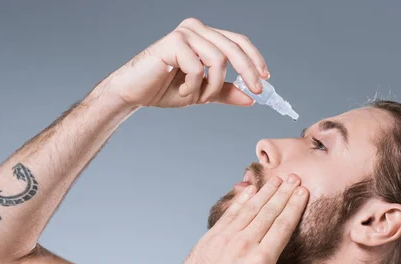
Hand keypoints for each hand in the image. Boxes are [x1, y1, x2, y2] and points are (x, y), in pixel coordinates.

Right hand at [104, 18, 269, 107]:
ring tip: (196, 97)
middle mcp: (196, 28)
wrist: (135, 93)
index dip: (254, 59)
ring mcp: (185, 33)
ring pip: (218, 60)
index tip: (265, 78)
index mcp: (205, 35)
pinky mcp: (173, 42)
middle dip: (247, 72)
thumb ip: (224, 92)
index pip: (238, 41)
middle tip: (254, 93)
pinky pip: (198, 67)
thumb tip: (250, 98)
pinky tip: (181, 91)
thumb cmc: (164, 89)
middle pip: (234, 48)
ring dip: (211, 86)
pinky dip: (193, 86)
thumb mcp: (202, 92)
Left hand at [163, 174, 322, 263]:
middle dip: (283, 193)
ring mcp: (225, 239)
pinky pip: (230, 214)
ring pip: (250, 209)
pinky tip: (251, 191)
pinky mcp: (210, 238)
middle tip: (295, 178)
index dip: (294, 206)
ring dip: (265, 193)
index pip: (283, 226)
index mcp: (260, 261)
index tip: (303, 191)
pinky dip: (242, 200)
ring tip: (277, 180)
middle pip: (269, 212)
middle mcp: (243, 245)